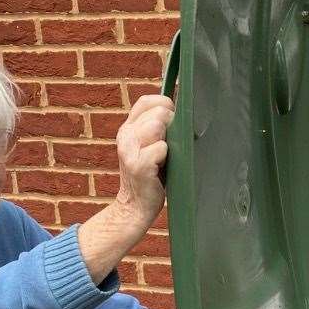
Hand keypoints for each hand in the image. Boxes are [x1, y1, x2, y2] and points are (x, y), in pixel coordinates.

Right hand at [112, 94, 173, 239]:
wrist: (134, 207)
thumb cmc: (150, 177)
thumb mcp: (148, 147)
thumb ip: (157, 129)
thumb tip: (182, 112)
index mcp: (128, 128)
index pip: (147, 101)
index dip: (166, 107)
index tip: (172, 125)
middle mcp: (126, 135)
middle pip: (158, 111)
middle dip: (172, 126)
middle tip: (171, 146)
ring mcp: (129, 149)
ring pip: (157, 125)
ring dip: (168, 140)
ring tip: (165, 157)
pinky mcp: (138, 165)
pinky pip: (161, 148)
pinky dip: (167, 157)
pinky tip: (162, 169)